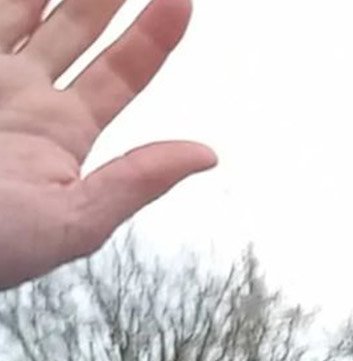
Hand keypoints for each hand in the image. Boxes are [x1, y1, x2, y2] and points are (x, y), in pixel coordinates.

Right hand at [0, 0, 212, 290]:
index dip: (153, 36)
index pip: (121, 72)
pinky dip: (4, 2)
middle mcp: (21, 93)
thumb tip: (205, 155)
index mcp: (61, 131)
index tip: (181, 2)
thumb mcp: (73, 221)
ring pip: (21, 9)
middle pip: (74, 25)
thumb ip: (136, 181)